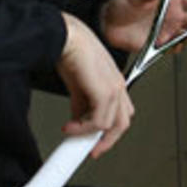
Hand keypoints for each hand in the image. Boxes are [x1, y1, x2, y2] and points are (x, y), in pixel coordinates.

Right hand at [55, 12, 133, 157]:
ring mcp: (114, 88)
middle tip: (89, 150)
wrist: (64, 36)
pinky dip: (83, 129)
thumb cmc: (70, 51)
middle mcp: (118, 86)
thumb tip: (78, 119)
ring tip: (72, 138)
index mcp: (114, 82)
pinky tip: (69, 128)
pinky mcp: (105, 91)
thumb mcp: (77, 84)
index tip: (93, 143)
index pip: (119, 114)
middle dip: (106, 140)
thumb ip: (81, 103)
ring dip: (90, 136)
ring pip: (112, 125)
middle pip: (122, 123)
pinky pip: (99, 122)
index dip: (107, 131)